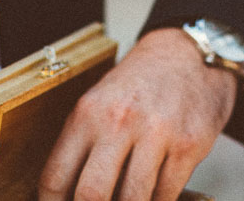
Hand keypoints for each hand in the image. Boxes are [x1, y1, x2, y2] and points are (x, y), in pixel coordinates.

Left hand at [38, 28, 235, 200]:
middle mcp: (120, 121)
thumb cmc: (138, 85)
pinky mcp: (188, 145)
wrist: (186, 56)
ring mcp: (157, 133)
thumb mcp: (98, 104)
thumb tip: (65, 196)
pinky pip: (165, 196)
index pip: (55, 178)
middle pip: (91, 195)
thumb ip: (80, 147)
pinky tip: (152, 195)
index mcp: (88, 113)